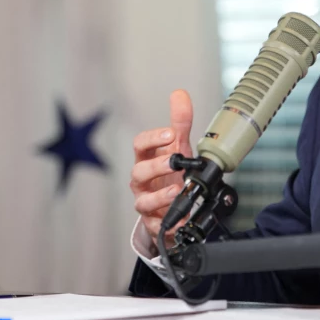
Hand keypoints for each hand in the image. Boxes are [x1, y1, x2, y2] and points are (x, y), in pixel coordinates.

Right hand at [130, 90, 193, 250]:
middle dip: (156, 166)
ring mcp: (146, 201)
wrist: (170, 205)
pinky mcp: (153, 222)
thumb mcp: (177, 147)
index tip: (170, 134)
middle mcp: (142, 181)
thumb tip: (180, 94)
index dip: (153, 138)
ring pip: (143, 200)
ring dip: (160, 196)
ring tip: (177, 190)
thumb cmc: (170, 173)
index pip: (140, 145)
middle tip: (174, 161)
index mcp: (146, 159)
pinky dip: (167, 222)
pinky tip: (180, 218)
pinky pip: (155, 225)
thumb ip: (179, 122)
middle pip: (139, 171)